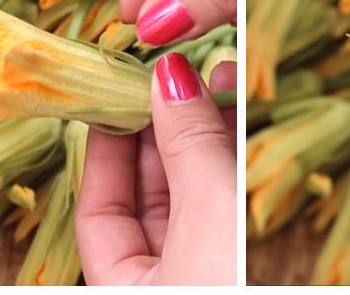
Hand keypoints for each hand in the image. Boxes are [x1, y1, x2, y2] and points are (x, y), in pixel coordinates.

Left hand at [75, 54, 236, 284]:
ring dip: (204, 135)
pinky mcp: (251, 255)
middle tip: (176, 76)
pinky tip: (240, 115)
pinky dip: (234, 157)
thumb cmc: (237, 286)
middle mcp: (164, 280)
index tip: (124, 92)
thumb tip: (168, 76)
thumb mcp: (209, 214)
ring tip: (217, 81)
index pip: (98, 209)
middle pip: (149, 194)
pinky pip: (231, 199)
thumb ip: (188, 144)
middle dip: (163, 130)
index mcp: (125, 288)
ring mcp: (209, 268)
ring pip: (195, 192)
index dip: (108, 145)